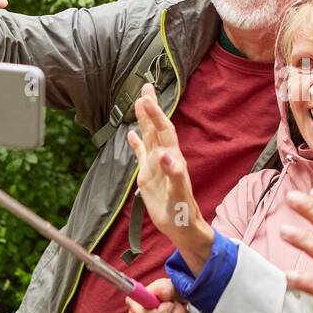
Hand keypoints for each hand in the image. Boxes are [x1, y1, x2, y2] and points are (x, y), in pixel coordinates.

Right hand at [126, 84, 214, 270]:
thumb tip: (165, 155)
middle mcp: (164, 157)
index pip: (164, 130)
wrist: (181, 226)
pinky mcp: (148, 175)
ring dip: (143, 119)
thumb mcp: (178, 194)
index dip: (156, 114)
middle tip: (145, 87)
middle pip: (156, 127)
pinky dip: (135, 143)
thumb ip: (174, 174)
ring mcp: (155, 165)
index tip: (146, 98)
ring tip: (138, 101)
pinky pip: (140, 154)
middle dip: (151, 107)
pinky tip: (130, 134)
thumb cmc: (182, 212)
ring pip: (148, 136)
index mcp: (172, 158)